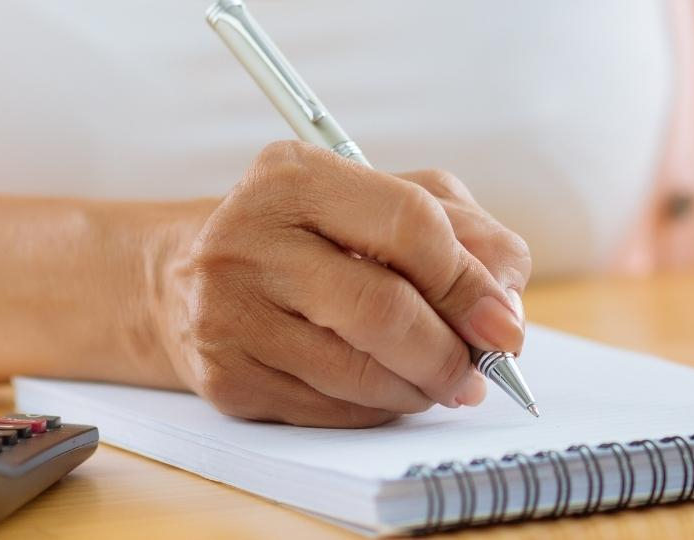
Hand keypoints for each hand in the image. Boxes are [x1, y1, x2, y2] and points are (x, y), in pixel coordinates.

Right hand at [172, 142, 531, 426]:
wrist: (186, 278)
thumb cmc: (309, 235)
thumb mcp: (384, 202)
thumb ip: (462, 233)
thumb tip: (507, 302)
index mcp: (294, 176)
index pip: (410, 227)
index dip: (470, 283)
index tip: (506, 324)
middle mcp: (247, 239)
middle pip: (383, 311)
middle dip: (448, 352)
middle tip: (478, 371)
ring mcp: (227, 313)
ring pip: (359, 374)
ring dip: (419, 388)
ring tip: (436, 379)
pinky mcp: (225, 378)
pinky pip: (329, 410)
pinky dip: (376, 408)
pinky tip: (382, 389)